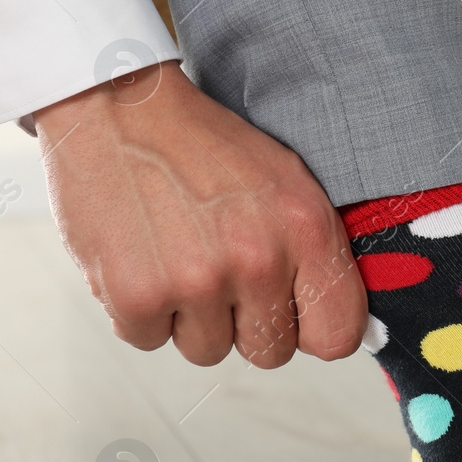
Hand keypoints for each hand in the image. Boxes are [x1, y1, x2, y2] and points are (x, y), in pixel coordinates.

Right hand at [33, 62, 366, 367]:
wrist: (119, 107)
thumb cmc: (207, 147)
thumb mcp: (289, 184)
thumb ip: (319, 255)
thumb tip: (343, 329)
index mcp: (307, 232)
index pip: (337, 336)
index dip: (312, 332)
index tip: (292, 315)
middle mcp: (258, 261)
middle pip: (270, 353)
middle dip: (247, 325)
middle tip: (222, 274)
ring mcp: (196, 282)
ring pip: (207, 351)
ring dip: (190, 318)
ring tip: (177, 258)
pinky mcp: (135, 295)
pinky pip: (148, 340)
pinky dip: (140, 311)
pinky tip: (142, 259)